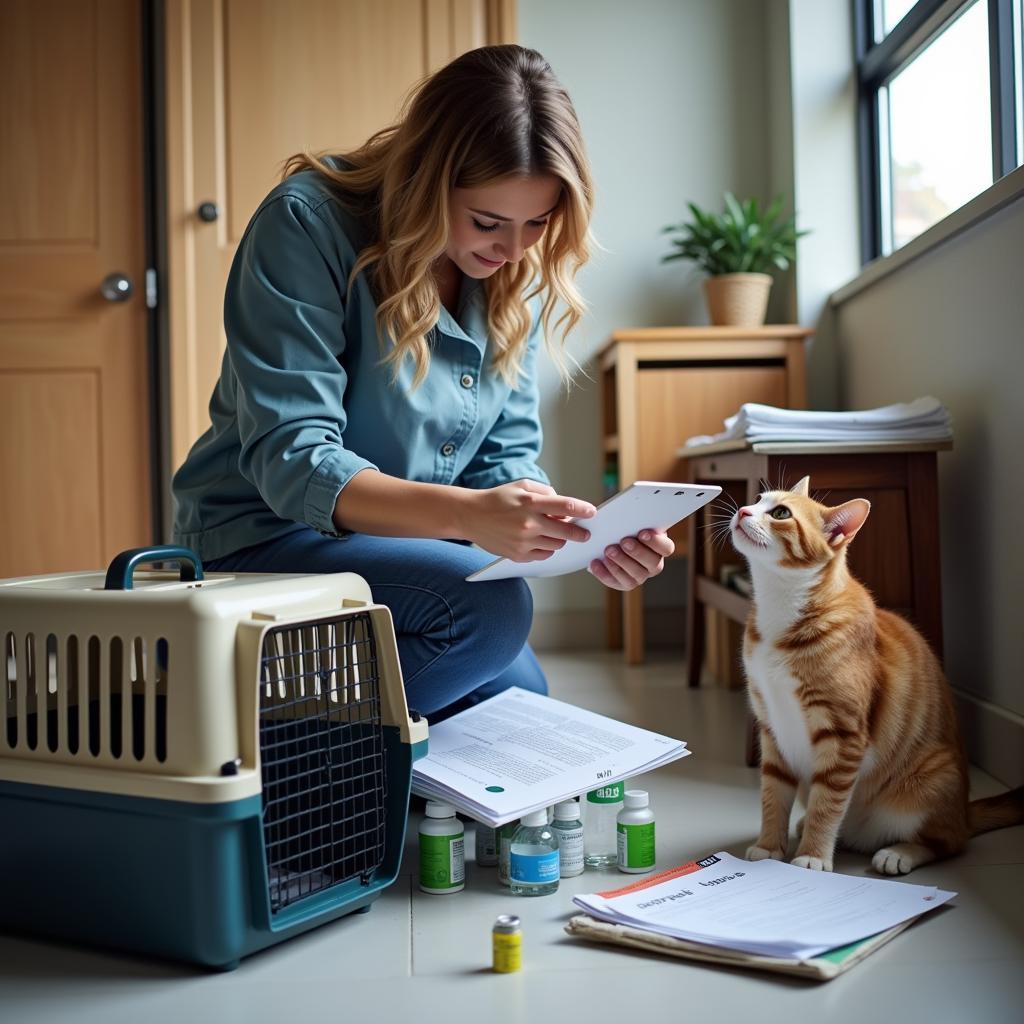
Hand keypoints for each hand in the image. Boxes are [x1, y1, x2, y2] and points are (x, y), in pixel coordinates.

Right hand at [463, 479, 595, 561]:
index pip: (565, 506)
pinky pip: (543, 555)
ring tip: (552, 532)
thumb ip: (545, 493)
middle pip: (566, 531)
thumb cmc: (497, 499)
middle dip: (579, 533)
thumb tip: (563, 507)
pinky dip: (546, 548)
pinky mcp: (517, 555)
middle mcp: (528, 523)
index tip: (593, 513)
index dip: (583, 510)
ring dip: (559, 539)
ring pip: (556, 544)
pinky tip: (539, 541)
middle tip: (584, 533)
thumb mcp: (522, 486)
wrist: (470, 515)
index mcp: (530, 503)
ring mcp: (523, 541)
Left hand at [589, 528, 673, 590]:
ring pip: (635, 574)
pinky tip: (595, 562)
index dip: (656, 542)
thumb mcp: (633, 523)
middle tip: (623, 542)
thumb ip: (637, 521)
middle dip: (637, 552)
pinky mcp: (624, 584)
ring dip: (621, 562)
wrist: (611, 541)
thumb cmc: (626, 530)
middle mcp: (653, 565)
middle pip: (652, 563)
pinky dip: (604, 572)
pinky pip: (616, 581)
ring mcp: (640, 576)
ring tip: (608, 551)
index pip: (666, 548)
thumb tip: (632, 515)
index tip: (642, 533)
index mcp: (660, 548)